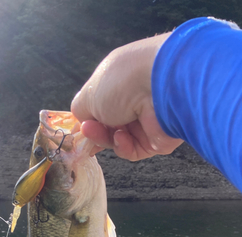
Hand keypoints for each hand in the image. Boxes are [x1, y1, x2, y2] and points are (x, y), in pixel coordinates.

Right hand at [71, 33, 182, 159]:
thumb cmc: (122, 82)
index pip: (101, 105)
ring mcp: (146, 119)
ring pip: (118, 140)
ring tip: (105, 132)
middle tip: (88, 131)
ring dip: (107, 139)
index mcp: (118, 81)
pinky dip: (124, 146)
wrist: (162, 87)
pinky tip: (122, 137)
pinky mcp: (157, 139)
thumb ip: (80, 109)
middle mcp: (134, 99)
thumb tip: (81, 121)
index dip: (89, 118)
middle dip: (95, 130)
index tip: (80, 128)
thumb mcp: (89, 93)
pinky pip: (133, 150)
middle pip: (108, 125)